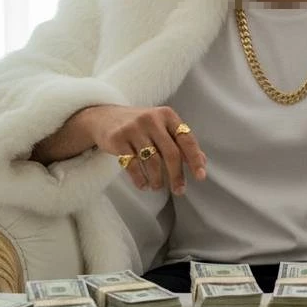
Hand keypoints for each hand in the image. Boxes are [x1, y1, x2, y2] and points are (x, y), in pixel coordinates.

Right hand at [78, 105, 206, 194]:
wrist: (103, 117)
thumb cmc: (140, 126)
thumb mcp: (161, 127)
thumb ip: (180, 142)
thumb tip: (203, 162)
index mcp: (167, 115)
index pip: (186, 138)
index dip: (195, 159)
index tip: (201, 176)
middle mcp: (152, 119)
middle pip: (171, 153)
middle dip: (177, 175)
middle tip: (180, 190)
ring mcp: (134, 128)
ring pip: (152, 161)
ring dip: (157, 179)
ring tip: (158, 186)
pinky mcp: (118, 139)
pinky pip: (132, 165)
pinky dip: (140, 179)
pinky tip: (144, 185)